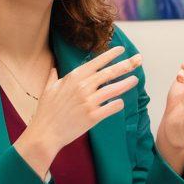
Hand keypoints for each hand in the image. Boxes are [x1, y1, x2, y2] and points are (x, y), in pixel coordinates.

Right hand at [16, 46, 142, 178]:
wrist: (45, 134)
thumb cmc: (46, 112)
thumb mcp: (48, 89)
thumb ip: (54, 77)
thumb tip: (54, 68)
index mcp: (73, 78)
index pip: (96, 62)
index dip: (111, 55)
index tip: (122, 49)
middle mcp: (83, 87)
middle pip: (109, 72)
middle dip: (126, 65)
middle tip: (138, 60)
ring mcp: (89, 102)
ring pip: (114, 89)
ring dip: (127, 83)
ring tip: (135, 79)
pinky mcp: (93, 116)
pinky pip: (112, 107)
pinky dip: (118, 104)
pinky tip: (121, 102)